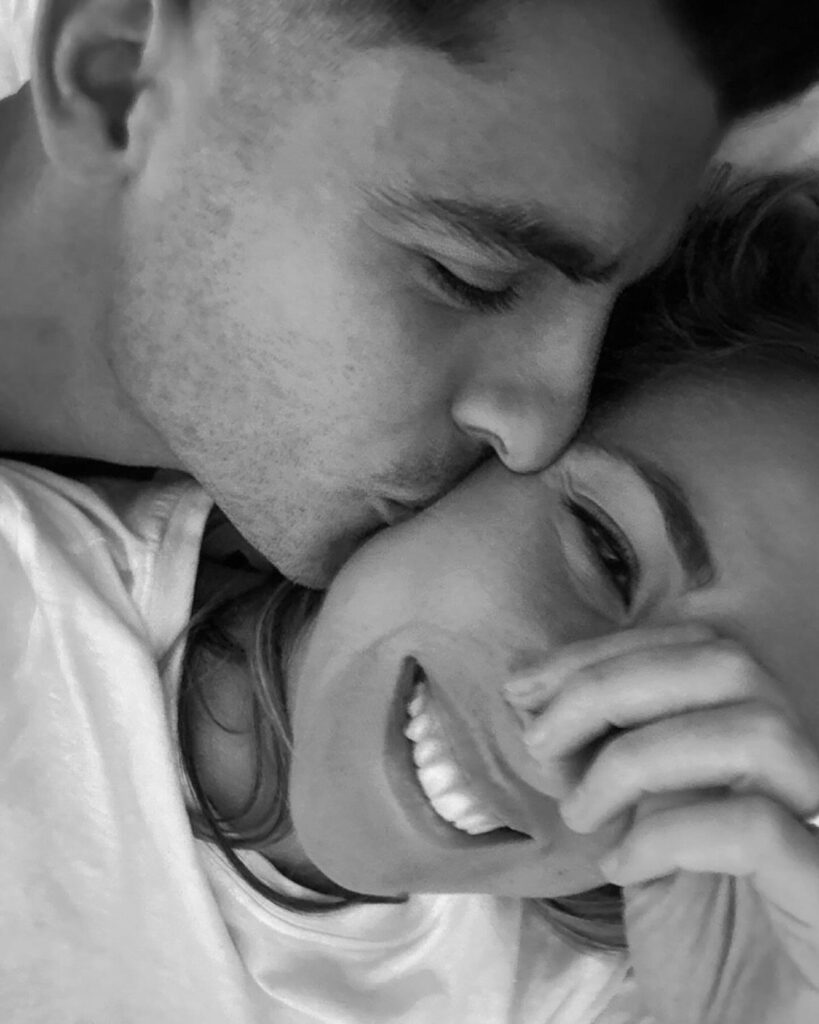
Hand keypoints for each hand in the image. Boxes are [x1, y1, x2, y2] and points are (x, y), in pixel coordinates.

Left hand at [507, 626, 818, 1023]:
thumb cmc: (700, 955)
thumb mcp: (642, 833)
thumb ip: (618, 760)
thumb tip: (539, 688)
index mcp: (762, 754)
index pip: (699, 650)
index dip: (607, 652)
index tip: (527, 684)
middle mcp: (809, 780)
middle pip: (730, 666)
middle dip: (612, 684)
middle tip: (539, 736)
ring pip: (758, 729)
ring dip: (638, 755)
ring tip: (581, 810)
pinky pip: (758, 827)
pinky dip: (670, 830)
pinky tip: (625, 866)